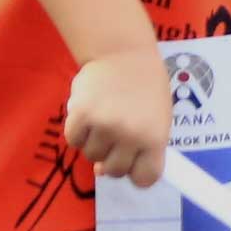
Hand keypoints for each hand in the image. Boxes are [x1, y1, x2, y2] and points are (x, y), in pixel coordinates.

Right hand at [63, 44, 174, 188]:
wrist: (123, 52)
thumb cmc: (145, 87)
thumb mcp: (156, 118)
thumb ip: (139, 148)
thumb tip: (101, 172)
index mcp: (155, 137)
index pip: (146, 178)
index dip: (138, 173)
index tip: (134, 163)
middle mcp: (130, 135)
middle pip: (115, 171)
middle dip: (114, 158)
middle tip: (116, 136)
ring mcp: (105, 125)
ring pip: (92, 156)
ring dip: (95, 143)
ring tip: (104, 119)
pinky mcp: (81, 115)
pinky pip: (74, 140)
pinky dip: (78, 132)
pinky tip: (89, 114)